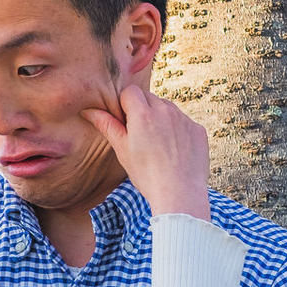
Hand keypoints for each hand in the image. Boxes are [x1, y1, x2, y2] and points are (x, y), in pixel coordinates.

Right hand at [81, 85, 210, 220]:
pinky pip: (184, 121)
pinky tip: (174, 150)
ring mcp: (184, 119)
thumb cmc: (147, 174)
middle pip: (149, 97)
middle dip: (142, 109)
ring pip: (167, 107)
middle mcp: (166, 110)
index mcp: (143, 114)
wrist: (180, 194)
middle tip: (140, 135)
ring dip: (160, 117)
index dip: (125, 105)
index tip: (125, 122)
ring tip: (158, 144)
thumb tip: (88, 110)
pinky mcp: (198, 129)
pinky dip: (177, 129)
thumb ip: (107, 125)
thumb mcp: (122, 150)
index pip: (130, 92)